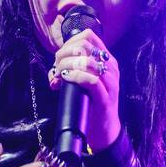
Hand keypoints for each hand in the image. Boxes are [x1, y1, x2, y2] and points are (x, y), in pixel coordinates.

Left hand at [49, 27, 120, 151]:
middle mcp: (111, 68)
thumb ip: (73, 71)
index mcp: (107, 60)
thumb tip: (54, 71)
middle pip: (84, 46)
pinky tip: (67, 79)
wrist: (104, 129)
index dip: (69, 42)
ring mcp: (110, 82)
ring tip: (60, 75)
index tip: (60, 57)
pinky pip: (91, 80)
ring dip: (67, 65)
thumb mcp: (84, 82)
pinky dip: (76, 77)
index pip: (88, 36)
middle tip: (57, 68)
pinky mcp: (106, 98)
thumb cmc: (92, 103)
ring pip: (87, 61)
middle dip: (65, 54)